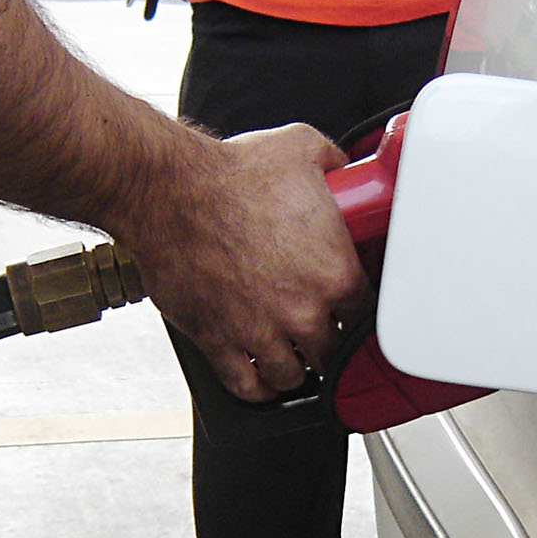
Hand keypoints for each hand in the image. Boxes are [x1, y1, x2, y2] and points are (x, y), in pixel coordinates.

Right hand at [128, 125, 372, 400]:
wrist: (169, 191)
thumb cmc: (228, 174)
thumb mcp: (300, 149)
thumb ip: (334, 164)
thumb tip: (344, 169)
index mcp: (334, 272)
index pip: (367, 313)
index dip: (358, 311)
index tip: (349, 309)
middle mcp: (302, 311)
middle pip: (333, 352)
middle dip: (328, 343)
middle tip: (319, 333)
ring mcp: (260, 332)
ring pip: (293, 377)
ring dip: (295, 369)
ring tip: (293, 359)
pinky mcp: (219, 341)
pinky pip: (246, 386)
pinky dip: (256, 389)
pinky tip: (261, 380)